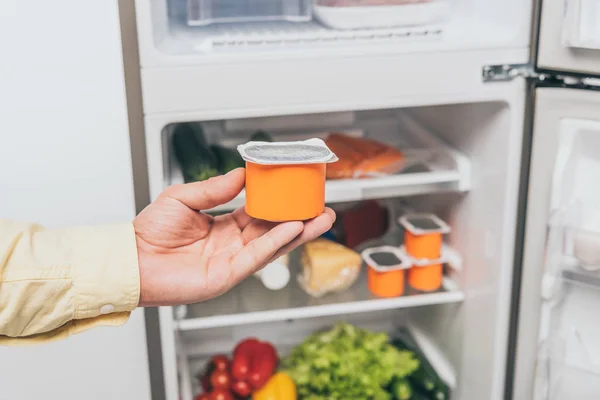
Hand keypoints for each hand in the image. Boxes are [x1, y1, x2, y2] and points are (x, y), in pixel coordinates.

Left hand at [134, 168, 334, 306]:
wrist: (132, 259)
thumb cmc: (150, 232)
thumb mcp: (183, 197)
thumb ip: (214, 188)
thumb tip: (241, 173)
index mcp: (223, 226)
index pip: (259, 212)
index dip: (279, 202)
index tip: (296, 188)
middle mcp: (232, 244)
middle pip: (274, 230)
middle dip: (300, 219)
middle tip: (322, 206)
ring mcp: (233, 260)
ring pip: (273, 244)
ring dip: (299, 231)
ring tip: (322, 217)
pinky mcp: (228, 274)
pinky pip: (257, 255)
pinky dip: (276, 240)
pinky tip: (294, 227)